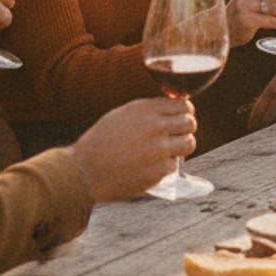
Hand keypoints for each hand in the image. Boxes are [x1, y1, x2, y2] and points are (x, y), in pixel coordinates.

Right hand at [70, 96, 196, 201]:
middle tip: (177, 135)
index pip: (183, 105)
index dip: (184, 113)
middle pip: (190, 123)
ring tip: (169, 151)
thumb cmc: (101, 141)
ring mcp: (159, 149)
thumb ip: (149, 111)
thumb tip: (172, 110)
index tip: (180, 118)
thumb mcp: (123, 115)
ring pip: (189, 143)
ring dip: (182, 147)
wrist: (85, 170)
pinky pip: (174, 165)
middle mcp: (155, 126)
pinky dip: (165, 166)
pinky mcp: (159, 171)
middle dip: (185, 129)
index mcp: (146, 109)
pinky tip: (151, 166)